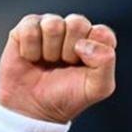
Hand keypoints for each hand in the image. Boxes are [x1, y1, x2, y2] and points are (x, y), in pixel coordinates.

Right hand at [0, 13, 116, 123]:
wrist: (34, 109)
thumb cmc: (68, 96)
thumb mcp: (98, 88)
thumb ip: (105, 63)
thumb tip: (84, 43)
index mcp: (96, 40)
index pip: (102, 33)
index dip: (92, 53)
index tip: (84, 67)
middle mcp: (74, 29)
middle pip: (77, 23)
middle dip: (69, 51)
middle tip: (64, 65)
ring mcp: (50, 26)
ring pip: (53, 24)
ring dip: (49, 51)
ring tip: (48, 62)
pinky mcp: (26, 28)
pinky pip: (30, 29)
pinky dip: (30, 50)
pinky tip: (31, 58)